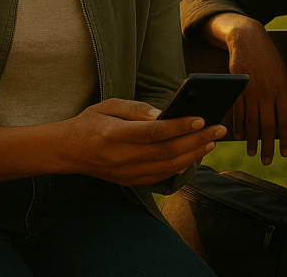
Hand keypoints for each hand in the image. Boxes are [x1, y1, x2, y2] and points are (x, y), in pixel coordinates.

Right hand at [55, 98, 225, 185]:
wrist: (67, 152)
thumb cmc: (90, 122)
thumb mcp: (108, 105)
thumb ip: (135, 109)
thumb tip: (163, 115)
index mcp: (114, 135)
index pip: (153, 133)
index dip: (179, 126)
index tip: (201, 118)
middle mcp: (121, 157)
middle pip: (167, 152)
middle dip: (197, 140)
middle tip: (219, 128)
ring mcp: (126, 173)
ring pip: (168, 167)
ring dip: (194, 154)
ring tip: (212, 141)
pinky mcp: (130, 181)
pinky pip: (161, 176)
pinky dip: (181, 166)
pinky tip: (194, 154)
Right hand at [222, 19, 286, 164]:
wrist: (248, 40)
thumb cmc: (269, 59)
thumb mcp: (284, 76)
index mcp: (282, 90)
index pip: (285, 121)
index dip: (285, 139)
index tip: (285, 153)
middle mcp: (267, 93)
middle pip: (267, 125)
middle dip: (267, 146)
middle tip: (267, 161)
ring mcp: (250, 91)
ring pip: (251, 122)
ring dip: (251, 140)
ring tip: (252, 153)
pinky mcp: (237, 89)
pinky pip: (238, 112)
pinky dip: (238, 126)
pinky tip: (238, 136)